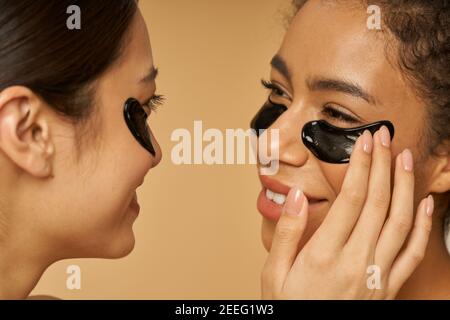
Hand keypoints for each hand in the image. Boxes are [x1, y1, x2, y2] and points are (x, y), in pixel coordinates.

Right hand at [261, 126, 433, 298]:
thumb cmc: (289, 307)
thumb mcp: (273, 273)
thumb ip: (285, 234)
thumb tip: (296, 197)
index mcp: (324, 255)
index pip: (352, 199)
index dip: (361, 166)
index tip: (365, 142)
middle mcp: (356, 262)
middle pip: (379, 203)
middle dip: (383, 165)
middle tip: (384, 137)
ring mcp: (376, 275)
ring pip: (401, 223)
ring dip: (405, 186)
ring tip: (404, 159)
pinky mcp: (387, 287)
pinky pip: (412, 253)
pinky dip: (424, 227)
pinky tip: (425, 205)